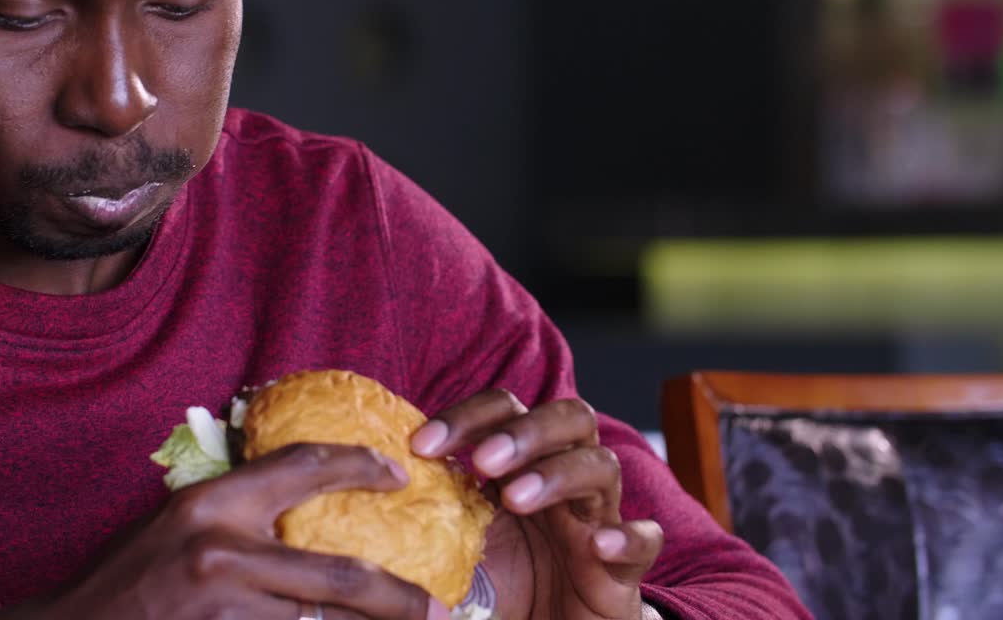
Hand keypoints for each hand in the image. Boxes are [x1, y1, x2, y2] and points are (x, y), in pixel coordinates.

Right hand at [0, 443, 446, 619]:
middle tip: (439, 608)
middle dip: (398, 598)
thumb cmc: (126, 575)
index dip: (360, 465)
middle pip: (338, 575)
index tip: (398, 474)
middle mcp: (221, 551)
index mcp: (211, 503)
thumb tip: (300, 499)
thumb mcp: (173, 522)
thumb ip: (233, 510)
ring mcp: (223, 606)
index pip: (303, 466)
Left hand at [411, 391, 663, 619]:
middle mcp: (564, 482)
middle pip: (568, 417)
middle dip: (525, 431)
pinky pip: (646, 539)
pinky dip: (629, 536)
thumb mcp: (448, 552)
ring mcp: (598, 520)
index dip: (466, 416)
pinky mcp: (624, 570)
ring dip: (558, 473)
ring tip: (516, 498)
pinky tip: (599, 544)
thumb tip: (357, 501)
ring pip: (602, 465)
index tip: (421, 444)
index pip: (504, 411)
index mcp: (520, 466)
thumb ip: (420, 521)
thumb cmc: (496, 590)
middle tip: (484, 460)